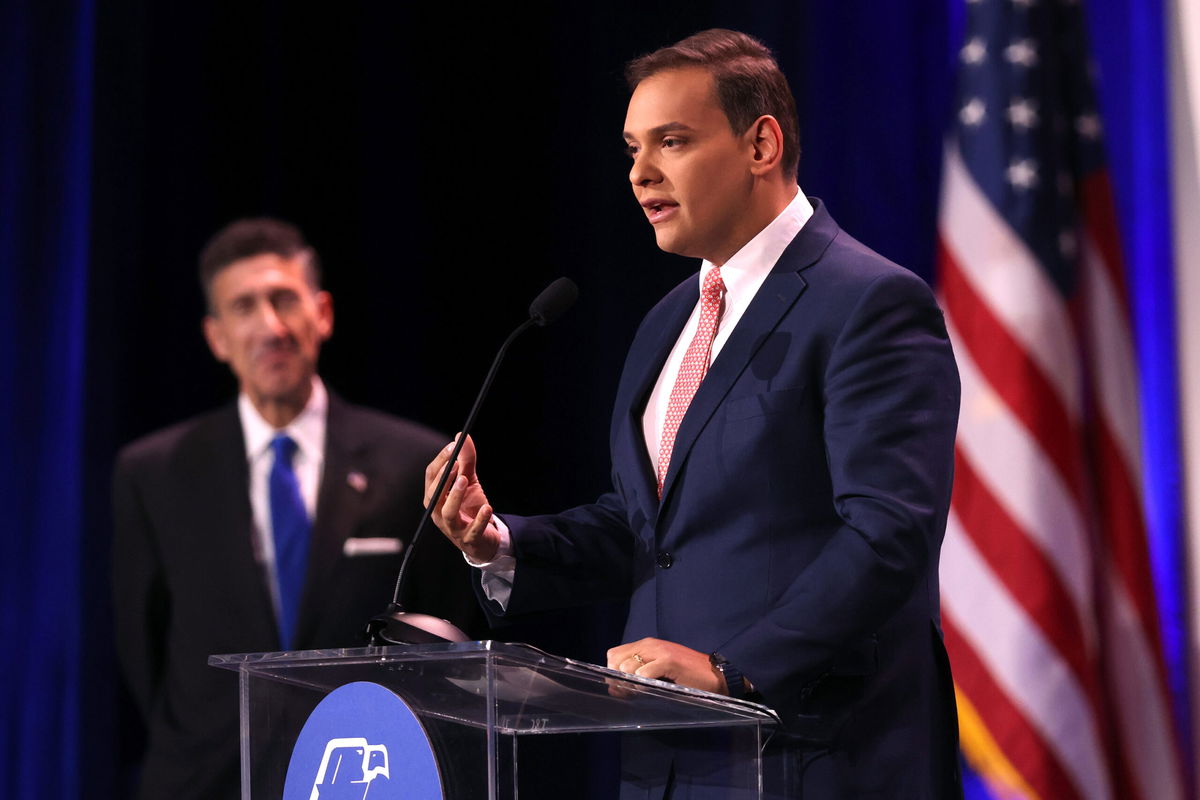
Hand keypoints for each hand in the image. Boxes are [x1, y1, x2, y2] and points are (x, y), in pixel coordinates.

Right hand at [423, 434, 499, 562]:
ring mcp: (452, 528)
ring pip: (447, 513)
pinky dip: (480, 520)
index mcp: (435, 497)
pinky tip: (488, 508)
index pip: (431, 477)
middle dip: (443, 478)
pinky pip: (472, 530)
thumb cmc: (471, 507)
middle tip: (455, 463)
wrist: (484, 537)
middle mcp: (438, 513)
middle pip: (434, 495)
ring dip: (455, 496)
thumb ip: (466, 460)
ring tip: (464, 479)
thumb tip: (461, 436)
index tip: (453, 446)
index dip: (440, 461)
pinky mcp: (469, 539)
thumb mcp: (470, 480)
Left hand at [606, 638, 725, 694]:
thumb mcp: (659, 672)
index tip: (623, 685)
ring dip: (630, 683)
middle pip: (616, 660)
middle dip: (618, 679)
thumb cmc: (687, 677)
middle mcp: (650, 644)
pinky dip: (642, 684)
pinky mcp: (669, 661)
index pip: (614, 654)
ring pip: (627, 667)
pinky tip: (652, 689)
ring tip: (642, 691)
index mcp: (646, 644)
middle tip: (630, 692)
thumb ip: (637, 677)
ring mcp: (660, 651)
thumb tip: (614, 689)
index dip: (613, 671)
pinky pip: (644, 673)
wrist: (715, 675)